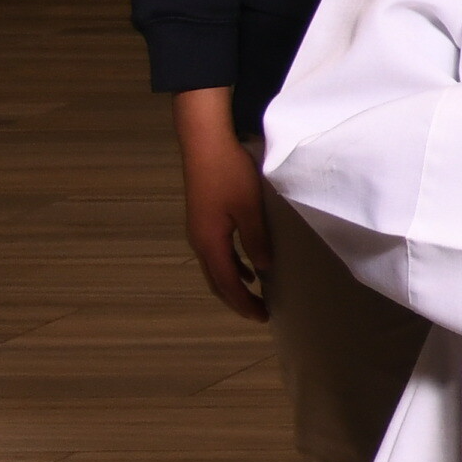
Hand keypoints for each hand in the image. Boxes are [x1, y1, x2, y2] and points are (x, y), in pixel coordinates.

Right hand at [172, 90, 271, 320]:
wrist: (204, 144)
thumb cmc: (230, 174)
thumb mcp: (249, 209)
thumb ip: (256, 240)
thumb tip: (263, 268)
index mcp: (209, 242)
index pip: (227, 283)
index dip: (243, 302)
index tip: (261, 317)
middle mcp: (199, 241)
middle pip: (217, 281)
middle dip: (237, 300)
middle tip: (259, 314)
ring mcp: (198, 230)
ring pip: (215, 268)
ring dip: (233, 284)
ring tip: (253, 296)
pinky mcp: (203, 219)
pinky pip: (216, 253)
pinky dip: (231, 266)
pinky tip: (247, 266)